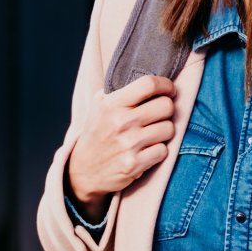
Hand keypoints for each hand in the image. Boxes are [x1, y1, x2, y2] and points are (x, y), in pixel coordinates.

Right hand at [66, 75, 177, 218]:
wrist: (82, 171)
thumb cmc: (95, 135)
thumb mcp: (98, 107)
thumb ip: (119, 91)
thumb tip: (148, 79)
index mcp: (111, 104)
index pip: (149, 84)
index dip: (166, 85)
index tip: (169, 90)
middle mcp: (121, 122)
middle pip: (166, 106)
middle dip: (167, 110)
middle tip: (160, 115)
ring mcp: (129, 144)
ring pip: (169, 129)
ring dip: (164, 131)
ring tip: (153, 133)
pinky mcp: (135, 165)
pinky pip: (163, 151)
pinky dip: (159, 151)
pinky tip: (148, 150)